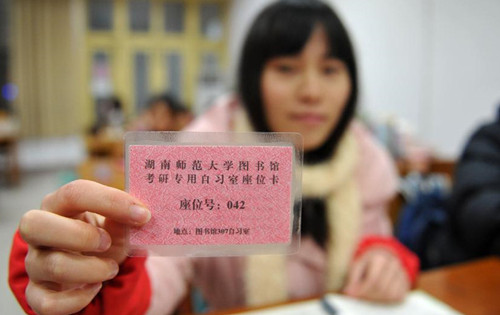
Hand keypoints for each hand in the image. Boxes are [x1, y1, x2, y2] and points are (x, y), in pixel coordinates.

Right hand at [18, 180, 150, 314]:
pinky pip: (48, 302)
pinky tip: (94, 288)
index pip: (74, 193)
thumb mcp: (116, 226)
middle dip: (80, 234)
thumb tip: (139, 213)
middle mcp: (40, 232)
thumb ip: (124, 218)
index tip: (142, 214)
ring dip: (92, 268)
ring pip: (52, 265)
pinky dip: (77, 299)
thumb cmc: (103, 240)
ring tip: (112, 268)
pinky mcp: (37, 294)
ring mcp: (35, 263)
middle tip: (107, 242)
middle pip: (36, 224)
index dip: (110, 201)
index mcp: (59, 205)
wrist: (96, 272)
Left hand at [343, 247, 409, 302]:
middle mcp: (394, 264)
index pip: (373, 280)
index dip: (362, 290)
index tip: (353, 295)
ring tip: (367, 296)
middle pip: (382, 289)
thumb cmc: (368, 261)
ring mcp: (402, 273)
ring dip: (377, 299)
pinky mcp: (406, 283)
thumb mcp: (357, 264)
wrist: (384, 254)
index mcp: (380, 257)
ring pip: (390, 295)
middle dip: (368, 296)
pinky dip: (387, 300)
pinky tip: (378, 295)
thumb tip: (349, 292)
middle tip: (358, 297)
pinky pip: (398, 297)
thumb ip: (353, 278)